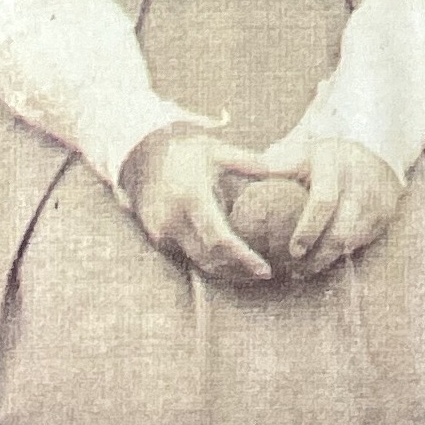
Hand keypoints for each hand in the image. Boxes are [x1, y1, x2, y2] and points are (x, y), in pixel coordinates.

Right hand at [121, 125, 293, 282]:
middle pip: (210, 258)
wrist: (144, 156)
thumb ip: (249, 162)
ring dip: (224, 269)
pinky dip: (208, 259)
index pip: (220, 239)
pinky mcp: (157, 237)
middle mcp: (173, 220)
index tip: (265, 269)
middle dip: (238, 270)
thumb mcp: (217, 151)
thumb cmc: (186, 152)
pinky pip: (187, 254)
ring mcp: (161, 232)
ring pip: (198, 261)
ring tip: (251, 270)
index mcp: (191, 198)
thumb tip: (280, 169)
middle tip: (264, 273)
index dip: (243, 258)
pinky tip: (227, 258)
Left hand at [230, 136, 404, 277]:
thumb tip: (242, 185)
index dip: (307, 230)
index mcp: (332, 162)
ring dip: (329, 259)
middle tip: (296, 270)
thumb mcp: (301, 153)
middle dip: (318, 255)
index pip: (323, 201)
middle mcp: (359, 180)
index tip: (292, 251)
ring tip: (305, 271)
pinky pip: (363, 242)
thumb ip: (274, 169)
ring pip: (354, 240)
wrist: (372, 149)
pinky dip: (343, 254)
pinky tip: (325, 259)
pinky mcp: (385, 213)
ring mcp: (376, 198)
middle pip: (341, 229)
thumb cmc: (323, 158)